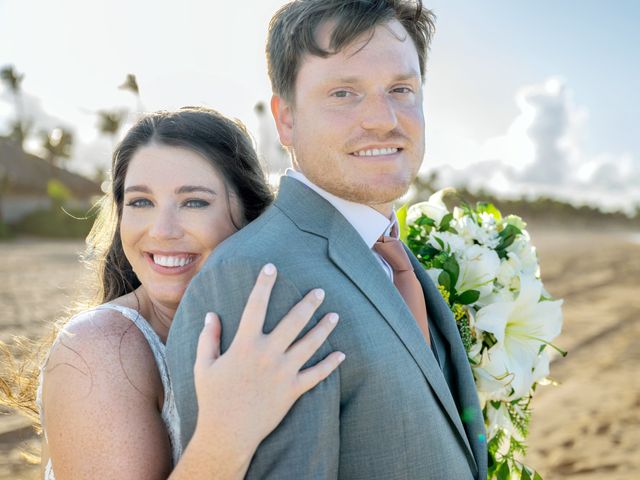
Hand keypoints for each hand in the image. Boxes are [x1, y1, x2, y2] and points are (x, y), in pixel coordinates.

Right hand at [192, 263, 343, 457]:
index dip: (264, 284)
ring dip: (324, 328)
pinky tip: (341, 354)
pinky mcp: (293, 390)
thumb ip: (209, 338)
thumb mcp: (204, 366)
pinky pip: (317, 375)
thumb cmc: (213, 398)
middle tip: (320, 291)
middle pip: (293, 321)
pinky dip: (331, 364)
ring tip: (335, 315)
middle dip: (309, 303)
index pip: (256, 306)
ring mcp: (283, 372)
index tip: (272, 268)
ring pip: (310, 344)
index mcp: (245, 344)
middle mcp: (268, 354)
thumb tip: (211, 314)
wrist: (227, 433)